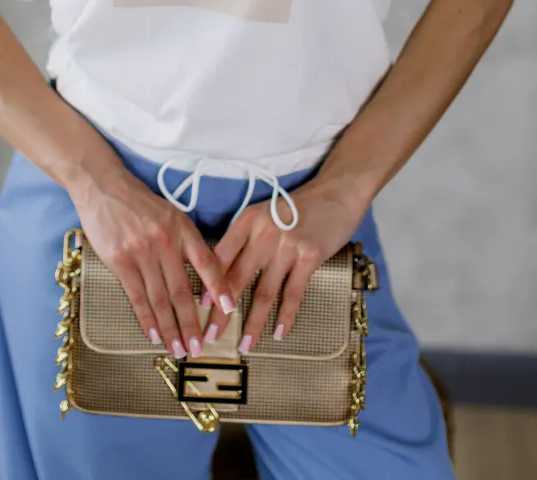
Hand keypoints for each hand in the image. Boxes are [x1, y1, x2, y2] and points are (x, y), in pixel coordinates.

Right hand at [71, 164, 235, 360]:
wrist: (104, 188)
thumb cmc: (140, 203)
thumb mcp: (171, 214)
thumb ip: (186, 241)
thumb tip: (204, 275)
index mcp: (182, 228)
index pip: (207, 262)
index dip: (219, 287)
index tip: (230, 309)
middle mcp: (165, 241)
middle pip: (182, 290)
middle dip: (191, 323)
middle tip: (199, 347)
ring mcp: (142, 252)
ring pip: (160, 299)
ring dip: (170, 328)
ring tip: (179, 349)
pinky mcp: (121, 261)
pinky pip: (137, 297)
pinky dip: (147, 319)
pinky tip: (154, 335)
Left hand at [198, 178, 365, 352]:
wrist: (336, 192)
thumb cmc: (298, 206)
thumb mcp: (265, 213)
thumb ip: (246, 238)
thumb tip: (225, 273)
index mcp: (247, 220)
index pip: (220, 257)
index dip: (208, 285)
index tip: (199, 309)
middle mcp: (263, 232)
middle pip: (236, 279)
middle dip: (222, 313)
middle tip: (211, 336)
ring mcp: (286, 244)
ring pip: (263, 292)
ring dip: (253, 323)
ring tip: (244, 344)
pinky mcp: (309, 256)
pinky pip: (293, 293)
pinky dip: (285, 316)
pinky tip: (279, 332)